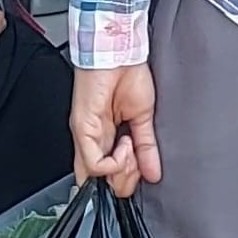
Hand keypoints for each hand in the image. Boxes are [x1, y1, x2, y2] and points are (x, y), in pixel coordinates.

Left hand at [70, 64, 160, 196]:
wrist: (119, 54)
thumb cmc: (127, 77)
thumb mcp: (142, 118)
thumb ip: (146, 148)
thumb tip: (154, 173)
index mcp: (104, 138)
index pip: (106, 175)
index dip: (124, 182)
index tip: (142, 172)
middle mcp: (91, 140)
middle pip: (100, 183)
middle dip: (124, 182)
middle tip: (139, 165)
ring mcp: (84, 136)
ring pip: (95, 177)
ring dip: (122, 172)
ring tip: (133, 150)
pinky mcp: (82, 128)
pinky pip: (93, 162)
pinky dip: (114, 162)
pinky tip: (126, 146)